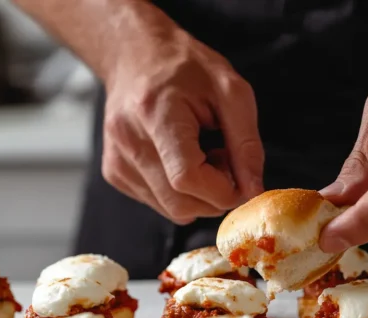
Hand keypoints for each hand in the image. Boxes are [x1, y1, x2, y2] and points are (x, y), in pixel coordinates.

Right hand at [101, 4, 263, 223]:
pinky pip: (159, 203)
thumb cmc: (185, 68)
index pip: (187, 178)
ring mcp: (117, 161)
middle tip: (225, 160)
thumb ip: (247, 144)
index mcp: (155, 113)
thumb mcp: (231, 92)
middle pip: (181, 203)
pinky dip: (180, 192)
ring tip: (202, 154)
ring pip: (172, 210)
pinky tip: (182, 160)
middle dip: (215, 195)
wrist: (136, 56)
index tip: (241, 176)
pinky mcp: (114, 173)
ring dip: (199, 194)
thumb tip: (253, 189)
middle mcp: (128, 141)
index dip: (223, 189)